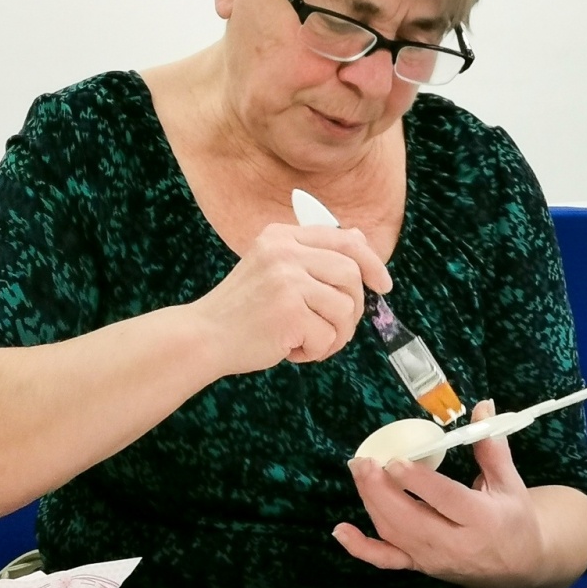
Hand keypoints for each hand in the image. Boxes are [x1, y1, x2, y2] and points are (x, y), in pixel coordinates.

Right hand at [190, 223, 392, 375]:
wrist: (204, 336)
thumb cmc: (243, 310)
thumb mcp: (273, 268)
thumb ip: (312, 256)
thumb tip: (361, 243)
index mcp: (282, 236)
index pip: (345, 239)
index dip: (372, 262)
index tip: (383, 285)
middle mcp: (284, 251)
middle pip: (351, 273)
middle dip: (354, 307)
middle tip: (336, 329)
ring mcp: (286, 280)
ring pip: (345, 307)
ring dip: (335, 335)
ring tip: (308, 342)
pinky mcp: (289, 311)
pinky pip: (328, 336)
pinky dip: (316, 351)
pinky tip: (291, 350)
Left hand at [339, 400, 554, 587]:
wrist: (519, 565)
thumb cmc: (514, 519)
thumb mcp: (510, 482)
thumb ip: (491, 446)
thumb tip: (483, 406)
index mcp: (481, 520)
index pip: (445, 499)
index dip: (418, 481)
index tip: (395, 460)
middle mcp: (454, 544)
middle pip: (410, 519)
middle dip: (382, 491)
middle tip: (364, 463)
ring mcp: (433, 558)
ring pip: (394, 534)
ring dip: (371, 504)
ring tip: (359, 472)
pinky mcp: (420, 566)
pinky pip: (386, 560)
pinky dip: (360, 547)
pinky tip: (340, 530)